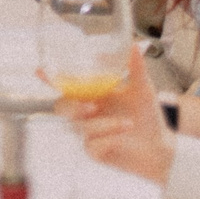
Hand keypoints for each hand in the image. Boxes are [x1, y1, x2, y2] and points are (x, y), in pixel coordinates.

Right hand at [58, 46, 172, 183]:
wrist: (160, 148)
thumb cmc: (148, 117)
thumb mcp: (144, 90)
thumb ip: (136, 68)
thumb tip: (135, 45)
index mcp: (94, 95)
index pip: (66, 86)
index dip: (50, 79)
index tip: (39, 70)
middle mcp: (87, 113)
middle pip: (62, 107)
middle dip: (73, 106)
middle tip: (92, 106)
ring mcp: (89, 134)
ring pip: (81, 127)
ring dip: (104, 125)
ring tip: (128, 124)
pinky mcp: (95, 152)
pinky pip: (92, 145)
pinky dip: (109, 139)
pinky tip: (122, 138)